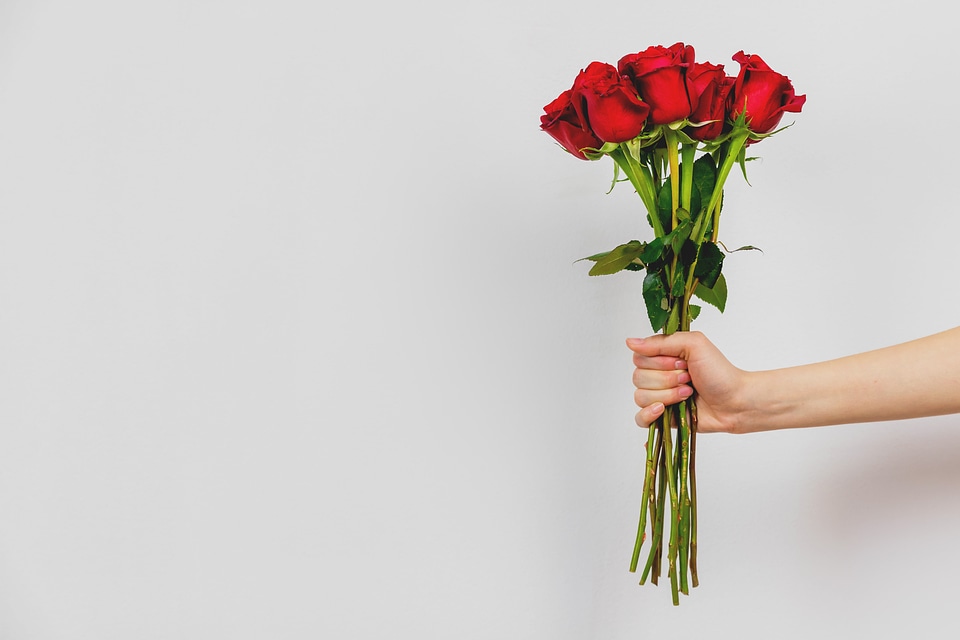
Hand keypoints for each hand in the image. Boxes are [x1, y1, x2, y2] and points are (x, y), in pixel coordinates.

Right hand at [626, 331, 745, 433]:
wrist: (736, 401)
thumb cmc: (719, 372)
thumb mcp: (693, 345)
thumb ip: (661, 342)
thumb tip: (630, 342)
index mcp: (663, 357)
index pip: (639, 358)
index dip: (658, 362)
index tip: (681, 363)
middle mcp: (658, 376)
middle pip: (638, 378)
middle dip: (666, 379)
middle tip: (688, 379)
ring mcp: (659, 397)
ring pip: (640, 397)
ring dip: (666, 396)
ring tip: (687, 394)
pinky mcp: (662, 418)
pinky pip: (640, 419)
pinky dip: (649, 415)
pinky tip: (663, 410)